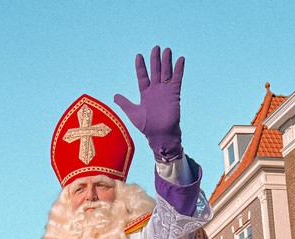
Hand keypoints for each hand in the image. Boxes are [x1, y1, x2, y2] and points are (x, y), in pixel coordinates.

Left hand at [114, 46, 183, 161]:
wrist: (160, 135)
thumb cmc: (147, 127)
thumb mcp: (133, 113)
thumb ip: (125, 103)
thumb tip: (114, 96)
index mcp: (145, 94)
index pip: (142, 76)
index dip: (140, 66)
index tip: (139, 55)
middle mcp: (155, 90)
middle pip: (155, 71)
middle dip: (155, 59)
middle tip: (156, 47)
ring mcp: (165, 91)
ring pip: (166, 72)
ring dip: (167, 61)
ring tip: (167, 50)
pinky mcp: (174, 94)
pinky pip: (177, 79)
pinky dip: (179, 69)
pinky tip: (180, 59)